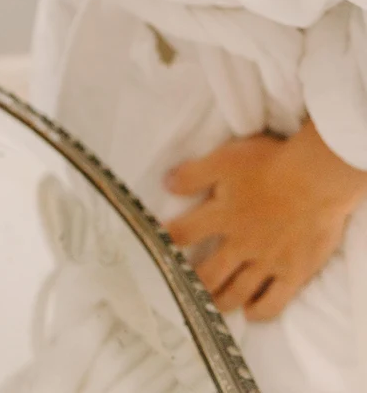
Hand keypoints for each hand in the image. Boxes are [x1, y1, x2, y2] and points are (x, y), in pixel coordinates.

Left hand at [163, 120, 366, 321]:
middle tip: (185, 289)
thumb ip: (193, 174)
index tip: (156, 248)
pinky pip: (273, 303)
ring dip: (221, 301)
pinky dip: (259, 312)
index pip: (183, 233)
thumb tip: (166, 183)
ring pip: (237, 291)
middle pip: (208, 274)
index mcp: (221, 216)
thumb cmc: (270, 164)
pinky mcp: (293, 273)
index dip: (168, 240)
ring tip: (211, 305)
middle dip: (194, 283)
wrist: (316, 180)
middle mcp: (240, 244)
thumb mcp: (224, 159)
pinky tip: (250, 314)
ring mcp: (267, 263)